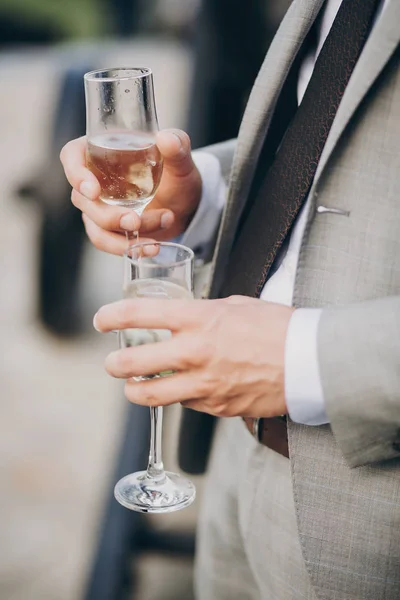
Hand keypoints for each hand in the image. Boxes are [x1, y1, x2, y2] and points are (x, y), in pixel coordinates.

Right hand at [59, 129, 201, 254]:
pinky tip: (152, 247)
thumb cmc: (176, 175)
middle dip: (109, 216)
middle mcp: (93, 179)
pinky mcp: (107, 229)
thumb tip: (166, 139)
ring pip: (96, 226)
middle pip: (83, 200)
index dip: (76, 174)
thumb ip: (178, 146)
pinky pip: (106, 242)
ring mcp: (98, 207)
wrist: (184, 204)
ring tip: (158, 233)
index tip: (94, 191)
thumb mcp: (181, 160)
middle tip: (136, 220)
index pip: (72, 156)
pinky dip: (128, 248)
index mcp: (101, 151)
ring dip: (123, 236)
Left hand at [94, 296, 294, 417]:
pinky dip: (178, 397)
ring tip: (133, 386)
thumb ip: (204, 313)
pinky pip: (184, 404)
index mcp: (199, 319)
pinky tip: (183, 389)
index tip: (102, 320)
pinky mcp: (216, 407)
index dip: (111, 317)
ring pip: (149, 395)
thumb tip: (185, 319)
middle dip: (114, 365)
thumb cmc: (277, 327)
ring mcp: (204, 384)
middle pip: (132, 364)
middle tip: (113, 363)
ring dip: (135, 391)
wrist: (309, 361)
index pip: (139, 315)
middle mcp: (195, 352)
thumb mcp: (236, 306)